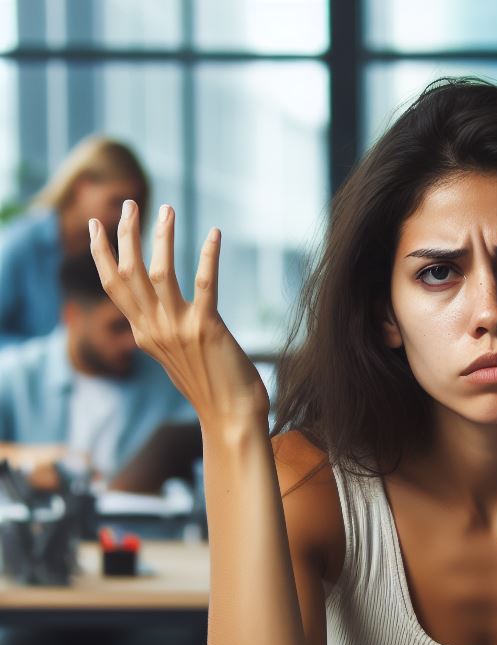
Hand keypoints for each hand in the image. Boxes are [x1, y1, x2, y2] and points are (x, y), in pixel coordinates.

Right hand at [89, 201, 269, 430]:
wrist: (232, 419)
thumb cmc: (213, 390)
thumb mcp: (175, 361)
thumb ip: (163, 337)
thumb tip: (155, 322)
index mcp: (144, 335)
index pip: (114, 286)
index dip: (102, 253)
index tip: (96, 226)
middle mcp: (154, 330)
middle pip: (128, 273)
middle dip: (127, 234)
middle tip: (131, 204)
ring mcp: (178, 329)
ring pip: (158, 272)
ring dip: (161, 237)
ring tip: (166, 209)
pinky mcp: (207, 328)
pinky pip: (204, 284)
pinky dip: (209, 256)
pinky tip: (214, 234)